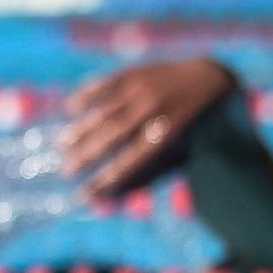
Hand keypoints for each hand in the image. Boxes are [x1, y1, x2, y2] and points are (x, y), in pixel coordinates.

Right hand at [59, 58, 242, 199]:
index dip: (105, 180)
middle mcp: (154, 110)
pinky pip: (106, 84)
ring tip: (61, 144)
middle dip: (87, 155)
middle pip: (112, 136)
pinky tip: (70, 108)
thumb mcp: (180, 154)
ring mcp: (144, 89)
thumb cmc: (193, 129)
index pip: (130, 162)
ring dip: (80, 129)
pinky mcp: (137, 73)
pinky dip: (86, 95)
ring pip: (105, 112)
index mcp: (169, 134)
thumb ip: (146, 176)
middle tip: (66, 170)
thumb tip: (109, 200)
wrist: (211, 80)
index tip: (83, 195)